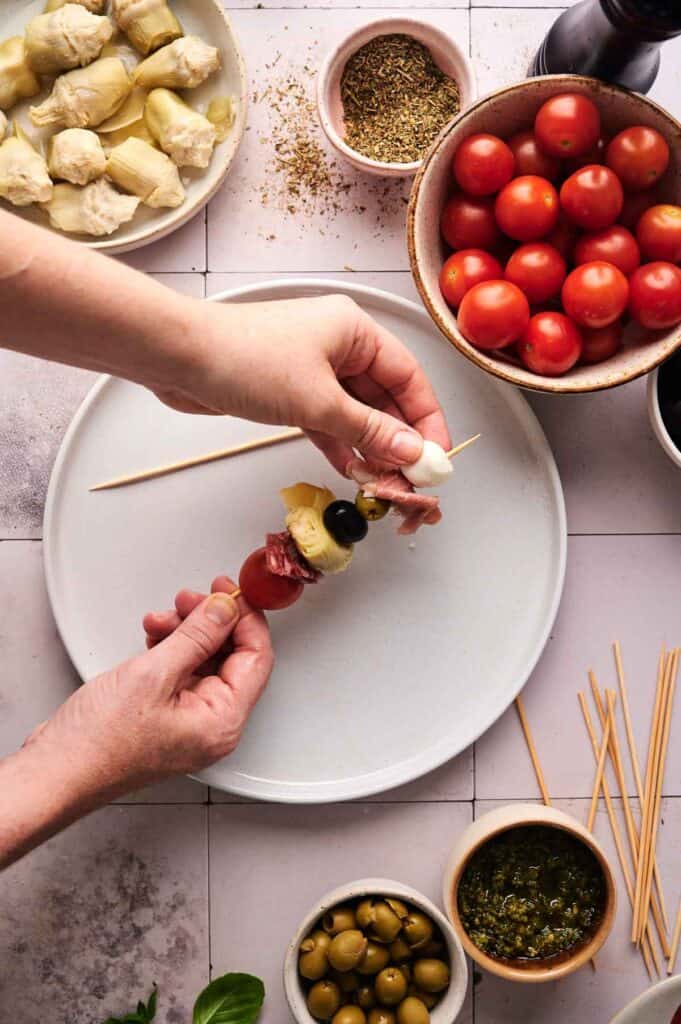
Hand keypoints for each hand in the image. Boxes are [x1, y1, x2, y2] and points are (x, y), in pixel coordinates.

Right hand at [26, 578, 272, 799]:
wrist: (55, 770)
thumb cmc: (97, 743)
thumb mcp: (153, 674)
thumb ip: (198, 635)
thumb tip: (226, 609)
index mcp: (222, 722)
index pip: (256, 658)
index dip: (245, 618)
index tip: (229, 591)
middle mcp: (213, 726)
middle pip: (232, 657)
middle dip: (210, 622)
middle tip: (189, 599)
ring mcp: (190, 724)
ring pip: (206, 661)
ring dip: (186, 632)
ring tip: (161, 619)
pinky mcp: (168, 718)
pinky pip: (184, 673)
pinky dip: (172, 649)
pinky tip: (154, 637)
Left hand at [156, 294, 451, 474]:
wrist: (179, 357)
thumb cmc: (246, 359)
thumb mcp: (317, 402)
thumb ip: (368, 430)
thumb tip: (411, 452)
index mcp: (355, 331)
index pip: (409, 377)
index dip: (427, 420)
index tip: (437, 457)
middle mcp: (339, 345)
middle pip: (385, 398)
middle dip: (399, 440)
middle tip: (412, 480)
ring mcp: (313, 368)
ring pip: (356, 413)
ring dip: (370, 447)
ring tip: (383, 483)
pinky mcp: (289, 391)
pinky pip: (328, 421)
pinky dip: (340, 444)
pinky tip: (352, 470)